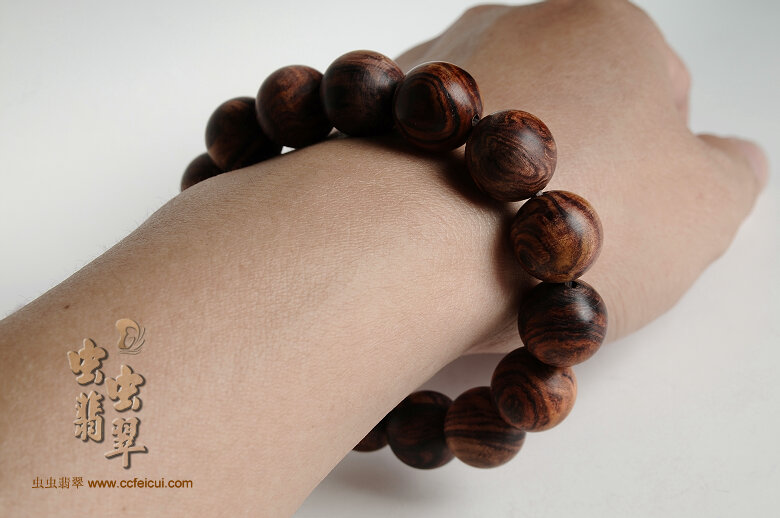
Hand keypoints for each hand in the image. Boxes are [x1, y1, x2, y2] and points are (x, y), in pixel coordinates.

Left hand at [393, 0, 767, 351]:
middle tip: (578, 241)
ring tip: (508, 249)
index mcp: (606, 24)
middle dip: (583, 171)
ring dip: (509, 186)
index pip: (661, 87)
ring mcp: (436, 67)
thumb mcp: (705, 208)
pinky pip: (430, 158)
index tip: (642, 216)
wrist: (419, 239)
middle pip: (572, 108)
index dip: (662, 163)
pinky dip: (446, 194)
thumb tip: (731, 161)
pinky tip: (452, 239)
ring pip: (495, 134)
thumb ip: (732, 174)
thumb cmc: (576, 215)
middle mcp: (513, 24)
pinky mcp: (375, 118)